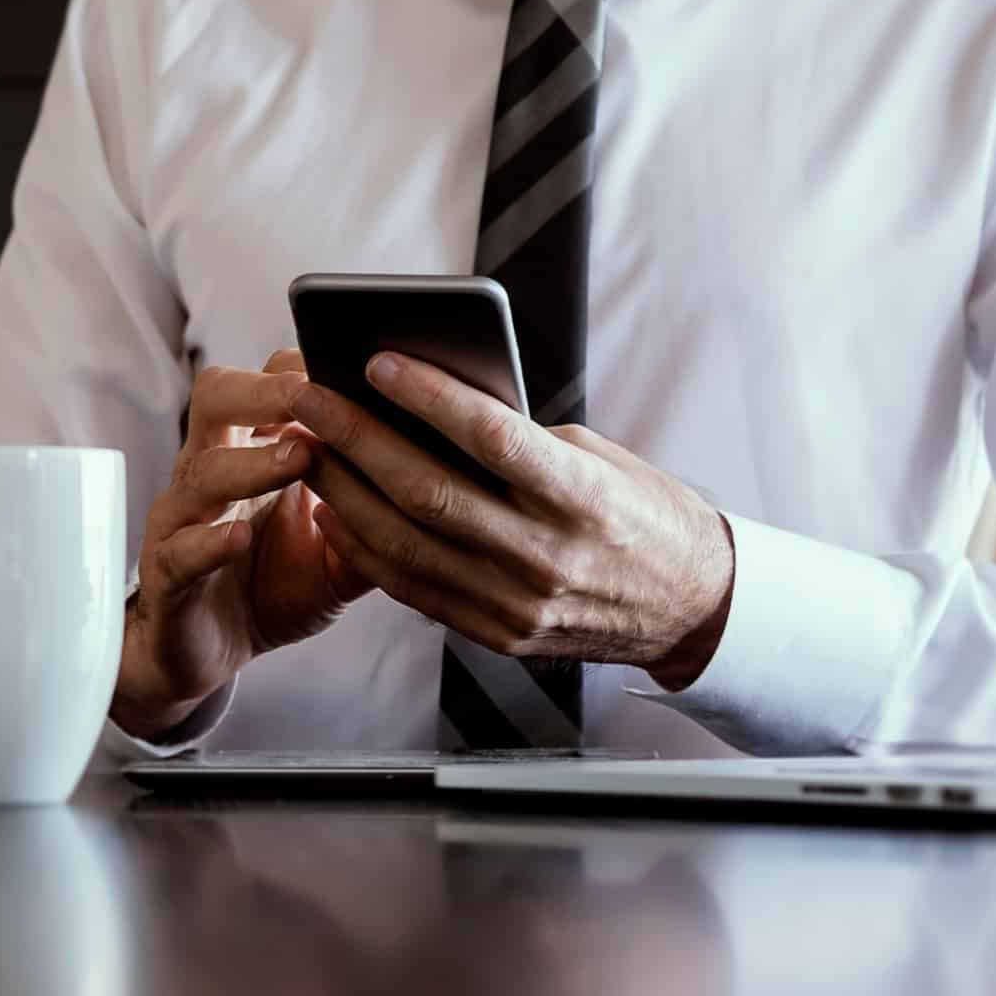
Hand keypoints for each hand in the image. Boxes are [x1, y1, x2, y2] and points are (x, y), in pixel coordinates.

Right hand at [114, 350, 370, 738]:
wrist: (210, 651)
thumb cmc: (275, 585)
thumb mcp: (340, 551)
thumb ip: (377, 516)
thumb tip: (445, 485)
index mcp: (253, 449)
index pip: (268, 382)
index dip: (302, 368)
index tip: (348, 363)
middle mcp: (213, 470)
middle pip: (217, 399)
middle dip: (264, 390)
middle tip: (311, 391)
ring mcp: (184, 520)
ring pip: (202, 471)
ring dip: (251, 461)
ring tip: (298, 458)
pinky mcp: (166, 575)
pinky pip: (179, 550)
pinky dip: (210, 542)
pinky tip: (240, 537)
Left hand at [290, 353, 733, 686]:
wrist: (688, 608)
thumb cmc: (641, 513)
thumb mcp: (598, 460)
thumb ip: (520, 440)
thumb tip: (432, 406)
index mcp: (583, 497)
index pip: (493, 439)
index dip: (430, 397)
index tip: (377, 360)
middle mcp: (547, 555)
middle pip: (428, 492)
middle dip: (357, 439)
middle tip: (311, 397)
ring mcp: (518, 603)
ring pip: (405, 544)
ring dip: (343, 492)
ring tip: (307, 448)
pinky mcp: (497, 634)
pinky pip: (412, 589)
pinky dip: (363, 548)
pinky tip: (331, 511)